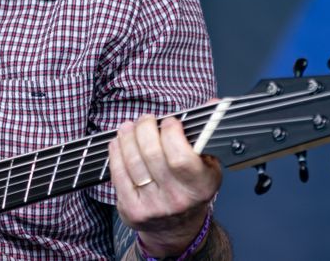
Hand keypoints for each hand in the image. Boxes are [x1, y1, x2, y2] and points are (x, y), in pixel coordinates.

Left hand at [108, 111, 222, 256]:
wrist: (177, 228)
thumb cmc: (192, 188)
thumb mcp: (208, 165)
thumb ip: (207, 134)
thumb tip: (213, 103)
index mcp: (200, 186)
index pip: (181, 157)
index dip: (172, 133)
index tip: (170, 121)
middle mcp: (177, 198)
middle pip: (152, 155)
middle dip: (145, 129)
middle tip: (146, 119)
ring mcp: (153, 206)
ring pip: (133, 162)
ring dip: (127, 137)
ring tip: (129, 127)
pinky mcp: (132, 210)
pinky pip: (118, 175)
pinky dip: (116, 153)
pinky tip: (118, 142)